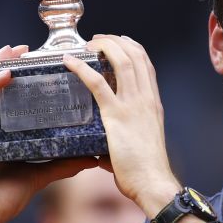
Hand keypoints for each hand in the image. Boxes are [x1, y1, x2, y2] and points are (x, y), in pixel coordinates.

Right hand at [0, 45, 97, 222]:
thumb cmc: (3, 198)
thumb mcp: (41, 175)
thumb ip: (63, 164)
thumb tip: (92, 157)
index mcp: (6, 131)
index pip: (13, 96)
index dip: (24, 77)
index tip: (44, 62)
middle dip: (9, 62)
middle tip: (28, 48)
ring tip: (13, 49)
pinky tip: (4, 74)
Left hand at [61, 35, 180, 215]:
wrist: (153, 182)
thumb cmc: (146, 171)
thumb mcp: (139, 145)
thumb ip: (122, 140)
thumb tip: (100, 152)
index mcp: (153, 104)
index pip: (146, 65)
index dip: (132, 47)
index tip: (119, 41)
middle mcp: (146, 99)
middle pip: (135, 55)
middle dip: (116, 41)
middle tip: (98, 39)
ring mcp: (133, 105)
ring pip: (121, 61)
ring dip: (104, 46)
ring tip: (88, 44)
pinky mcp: (117, 116)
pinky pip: (97, 84)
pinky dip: (82, 68)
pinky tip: (69, 61)